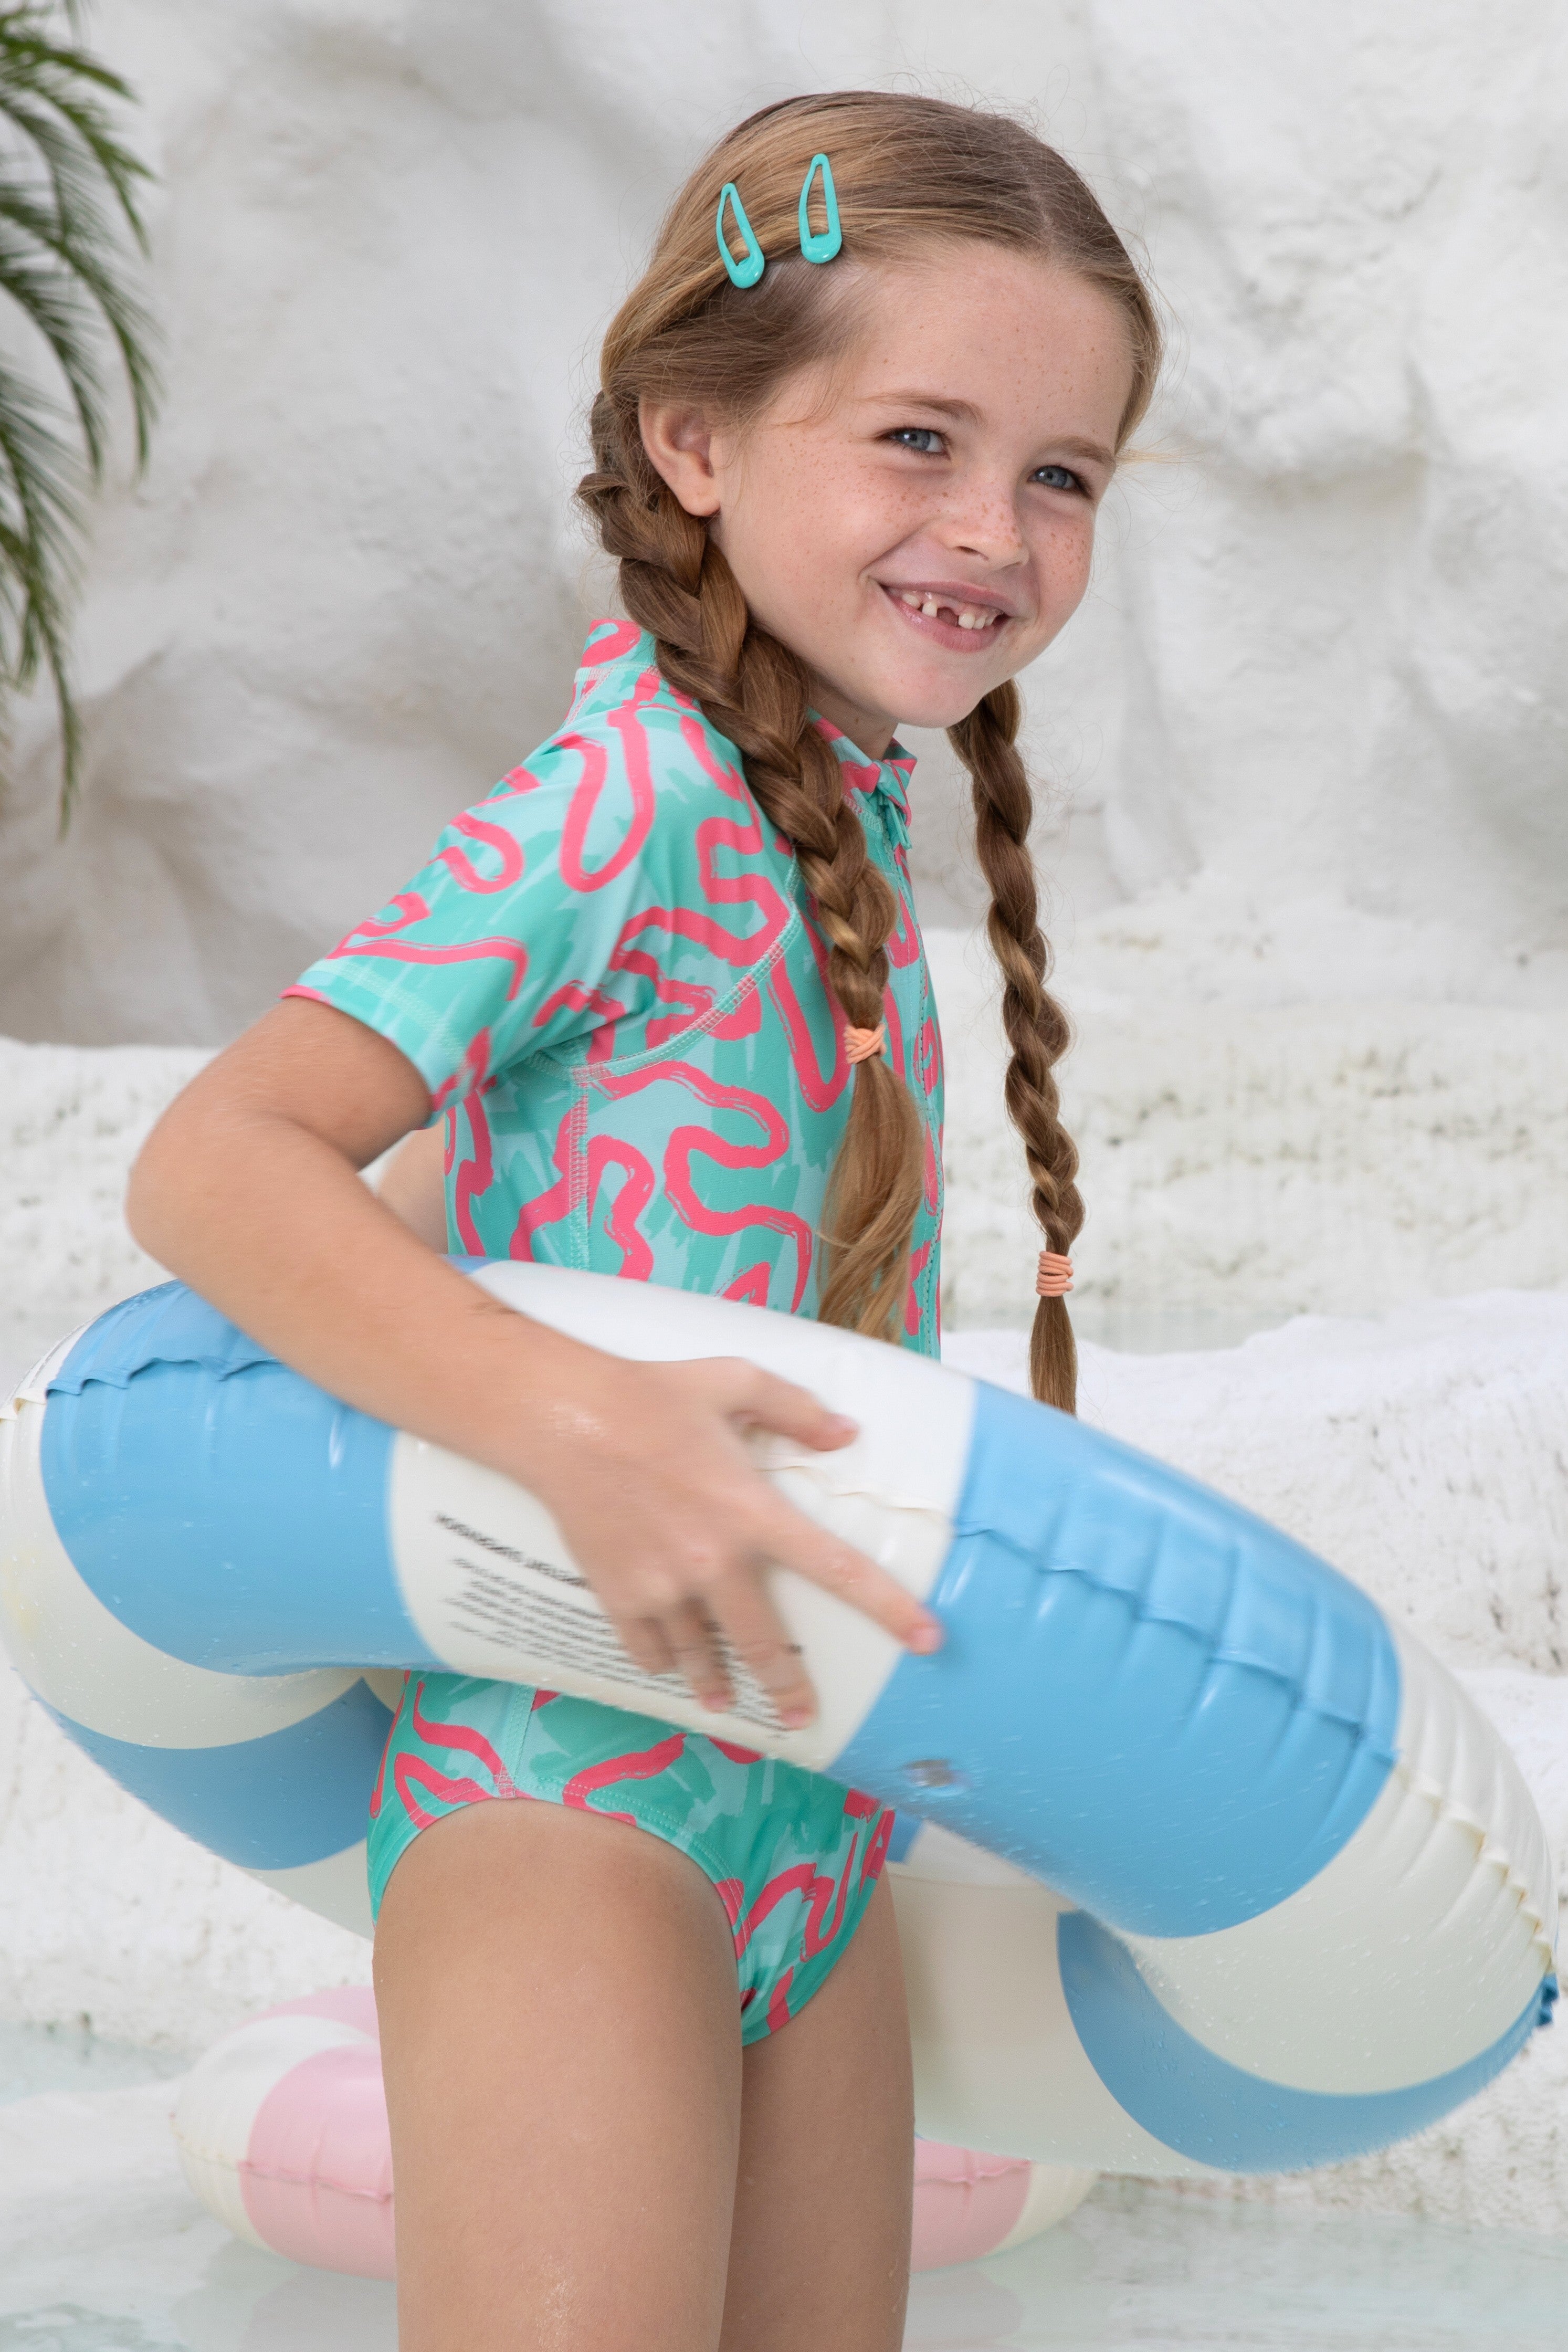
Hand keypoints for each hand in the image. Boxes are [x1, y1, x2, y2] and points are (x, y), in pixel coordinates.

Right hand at [512, 1352, 943, 1727]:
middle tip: (802, 1717)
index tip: (927, 1640)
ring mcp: (665, 1585)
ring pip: (703, 1655)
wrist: (564, 1419)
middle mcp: (715, 1560)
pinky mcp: (620, 1594)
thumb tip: (847, 1435)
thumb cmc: (652, 1395)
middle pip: (765, 1644)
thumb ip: (796, 1410)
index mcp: (753, 1512)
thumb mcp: (735, 1382)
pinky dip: (662, 1660)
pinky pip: (647, 1647)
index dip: (888, 1607)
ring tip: (727, 1706)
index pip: (836, 1569)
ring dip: (718, 1685)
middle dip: (788, 1688)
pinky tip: (669, 1667)